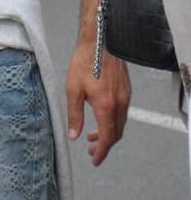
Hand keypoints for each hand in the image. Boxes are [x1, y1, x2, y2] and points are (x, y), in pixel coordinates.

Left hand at [66, 41, 129, 166]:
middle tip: (91, 150)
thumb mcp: (73, 89)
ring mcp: (125, 96)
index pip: (107, 138)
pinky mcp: (126, 89)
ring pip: (120, 123)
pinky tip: (100, 116)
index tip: (95, 160)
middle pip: (116, 134)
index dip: (101, 152)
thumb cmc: (85, 60)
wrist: (100, 39)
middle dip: (104, 145)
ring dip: (108, 133)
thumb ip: (74, 114)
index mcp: (106, 106)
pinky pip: (122, 112)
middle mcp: (120, 103)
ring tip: (93, 135)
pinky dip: (113, 121)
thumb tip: (73, 135)